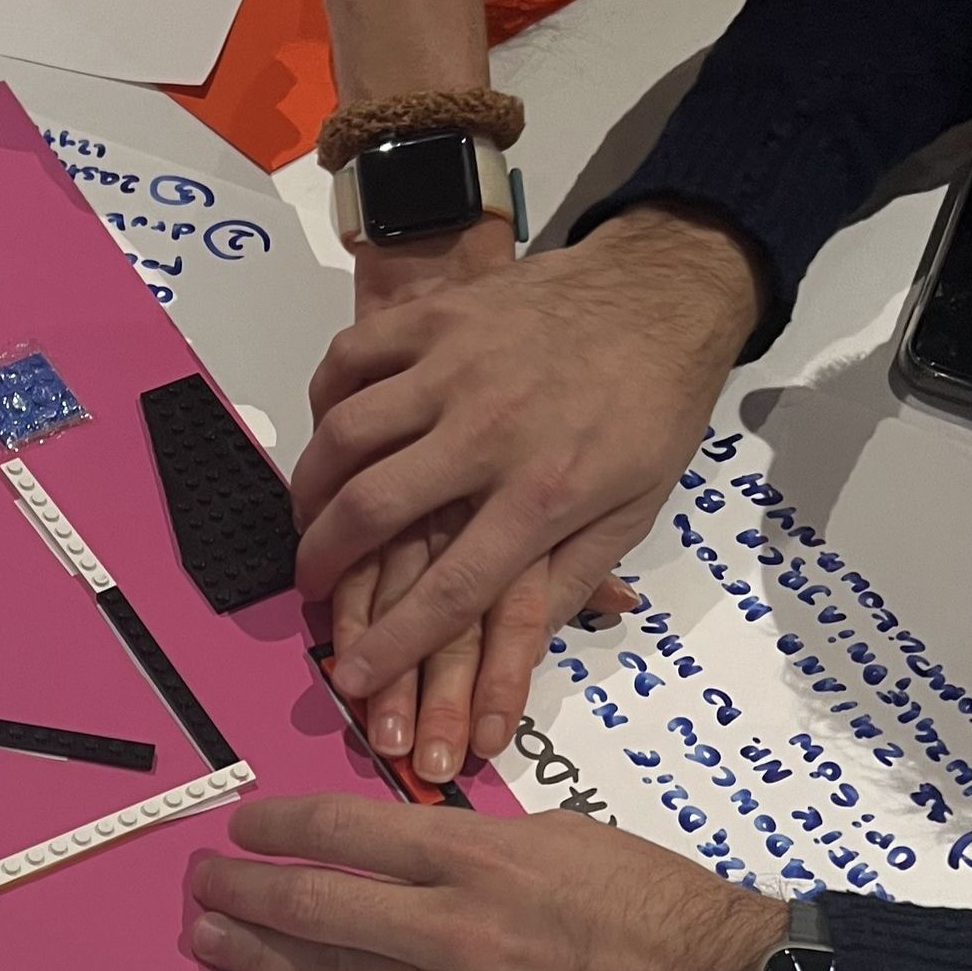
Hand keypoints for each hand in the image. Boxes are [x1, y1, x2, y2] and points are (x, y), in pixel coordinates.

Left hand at [189, 794, 783, 970]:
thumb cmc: (653, 902)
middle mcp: (455, 930)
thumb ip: (470, 842)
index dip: (278, 828)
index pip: (346, 833)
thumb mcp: (561, 834)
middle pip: (317, 908)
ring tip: (208, 942)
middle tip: (199, 885)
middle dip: (244, 894)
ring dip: (256, 960)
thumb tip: (396, 850)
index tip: (241, 827)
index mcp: (480, 856)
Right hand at [335, 218, 638, 774]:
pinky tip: (328, 431)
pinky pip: (351, 357)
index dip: (393, 643)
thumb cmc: (652, 411)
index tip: (350, 676)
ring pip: (346, 432)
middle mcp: (490, 431)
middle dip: (323, 560)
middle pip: (374, 509)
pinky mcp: (436, 314)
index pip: (451, 588)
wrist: (662, 294)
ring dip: (310, 487)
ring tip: (309, 518)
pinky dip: (324, 398)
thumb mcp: (632, 513)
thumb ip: (568, 582)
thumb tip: (517, 655)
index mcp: (545, 493)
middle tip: (309, 584)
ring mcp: (456, 364)